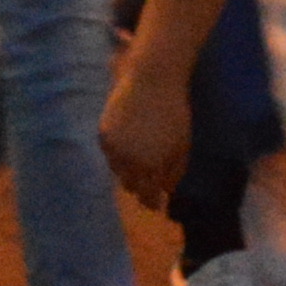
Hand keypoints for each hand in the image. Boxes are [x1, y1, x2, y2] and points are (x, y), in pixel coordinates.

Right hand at [100, 54, 190, 196]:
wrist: (152, 81)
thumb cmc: (175, 113)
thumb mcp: (182, 147)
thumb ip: (173, 172)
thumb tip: (165, 192)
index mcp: (152, 166)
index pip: (147, 196)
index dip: (151, 202)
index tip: (155, 204)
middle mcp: (130, 160)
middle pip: (129, 186)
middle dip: (139, 186)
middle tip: (147, 183)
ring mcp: (114, 147)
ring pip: (116, 171)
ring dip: (126, 170)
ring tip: (137, 161)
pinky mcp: (103, 133)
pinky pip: (109, 154)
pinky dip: (116, 154)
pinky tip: (127, 145)